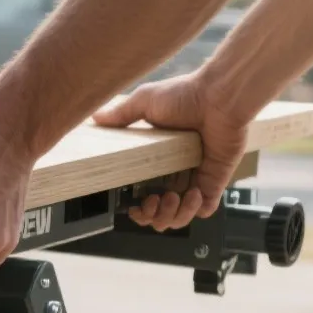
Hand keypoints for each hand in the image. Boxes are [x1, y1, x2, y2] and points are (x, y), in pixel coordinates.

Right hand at [92, 74, 252, 230]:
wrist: (217, 97)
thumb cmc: (185, 95)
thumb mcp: (145, 101)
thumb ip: (121, 114)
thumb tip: (95, 118)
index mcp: (157, 159)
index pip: (142, 194)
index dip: (137, 207)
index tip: (132, 205)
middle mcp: (175, 172)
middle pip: (160, 214)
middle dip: (152, 216)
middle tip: (152, 201)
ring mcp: (196, 178)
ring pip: (180, 217)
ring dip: (172, 215)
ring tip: (171, 196)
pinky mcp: (215, 180)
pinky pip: (206, 209)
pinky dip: (196, 209)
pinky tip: (193, 193)